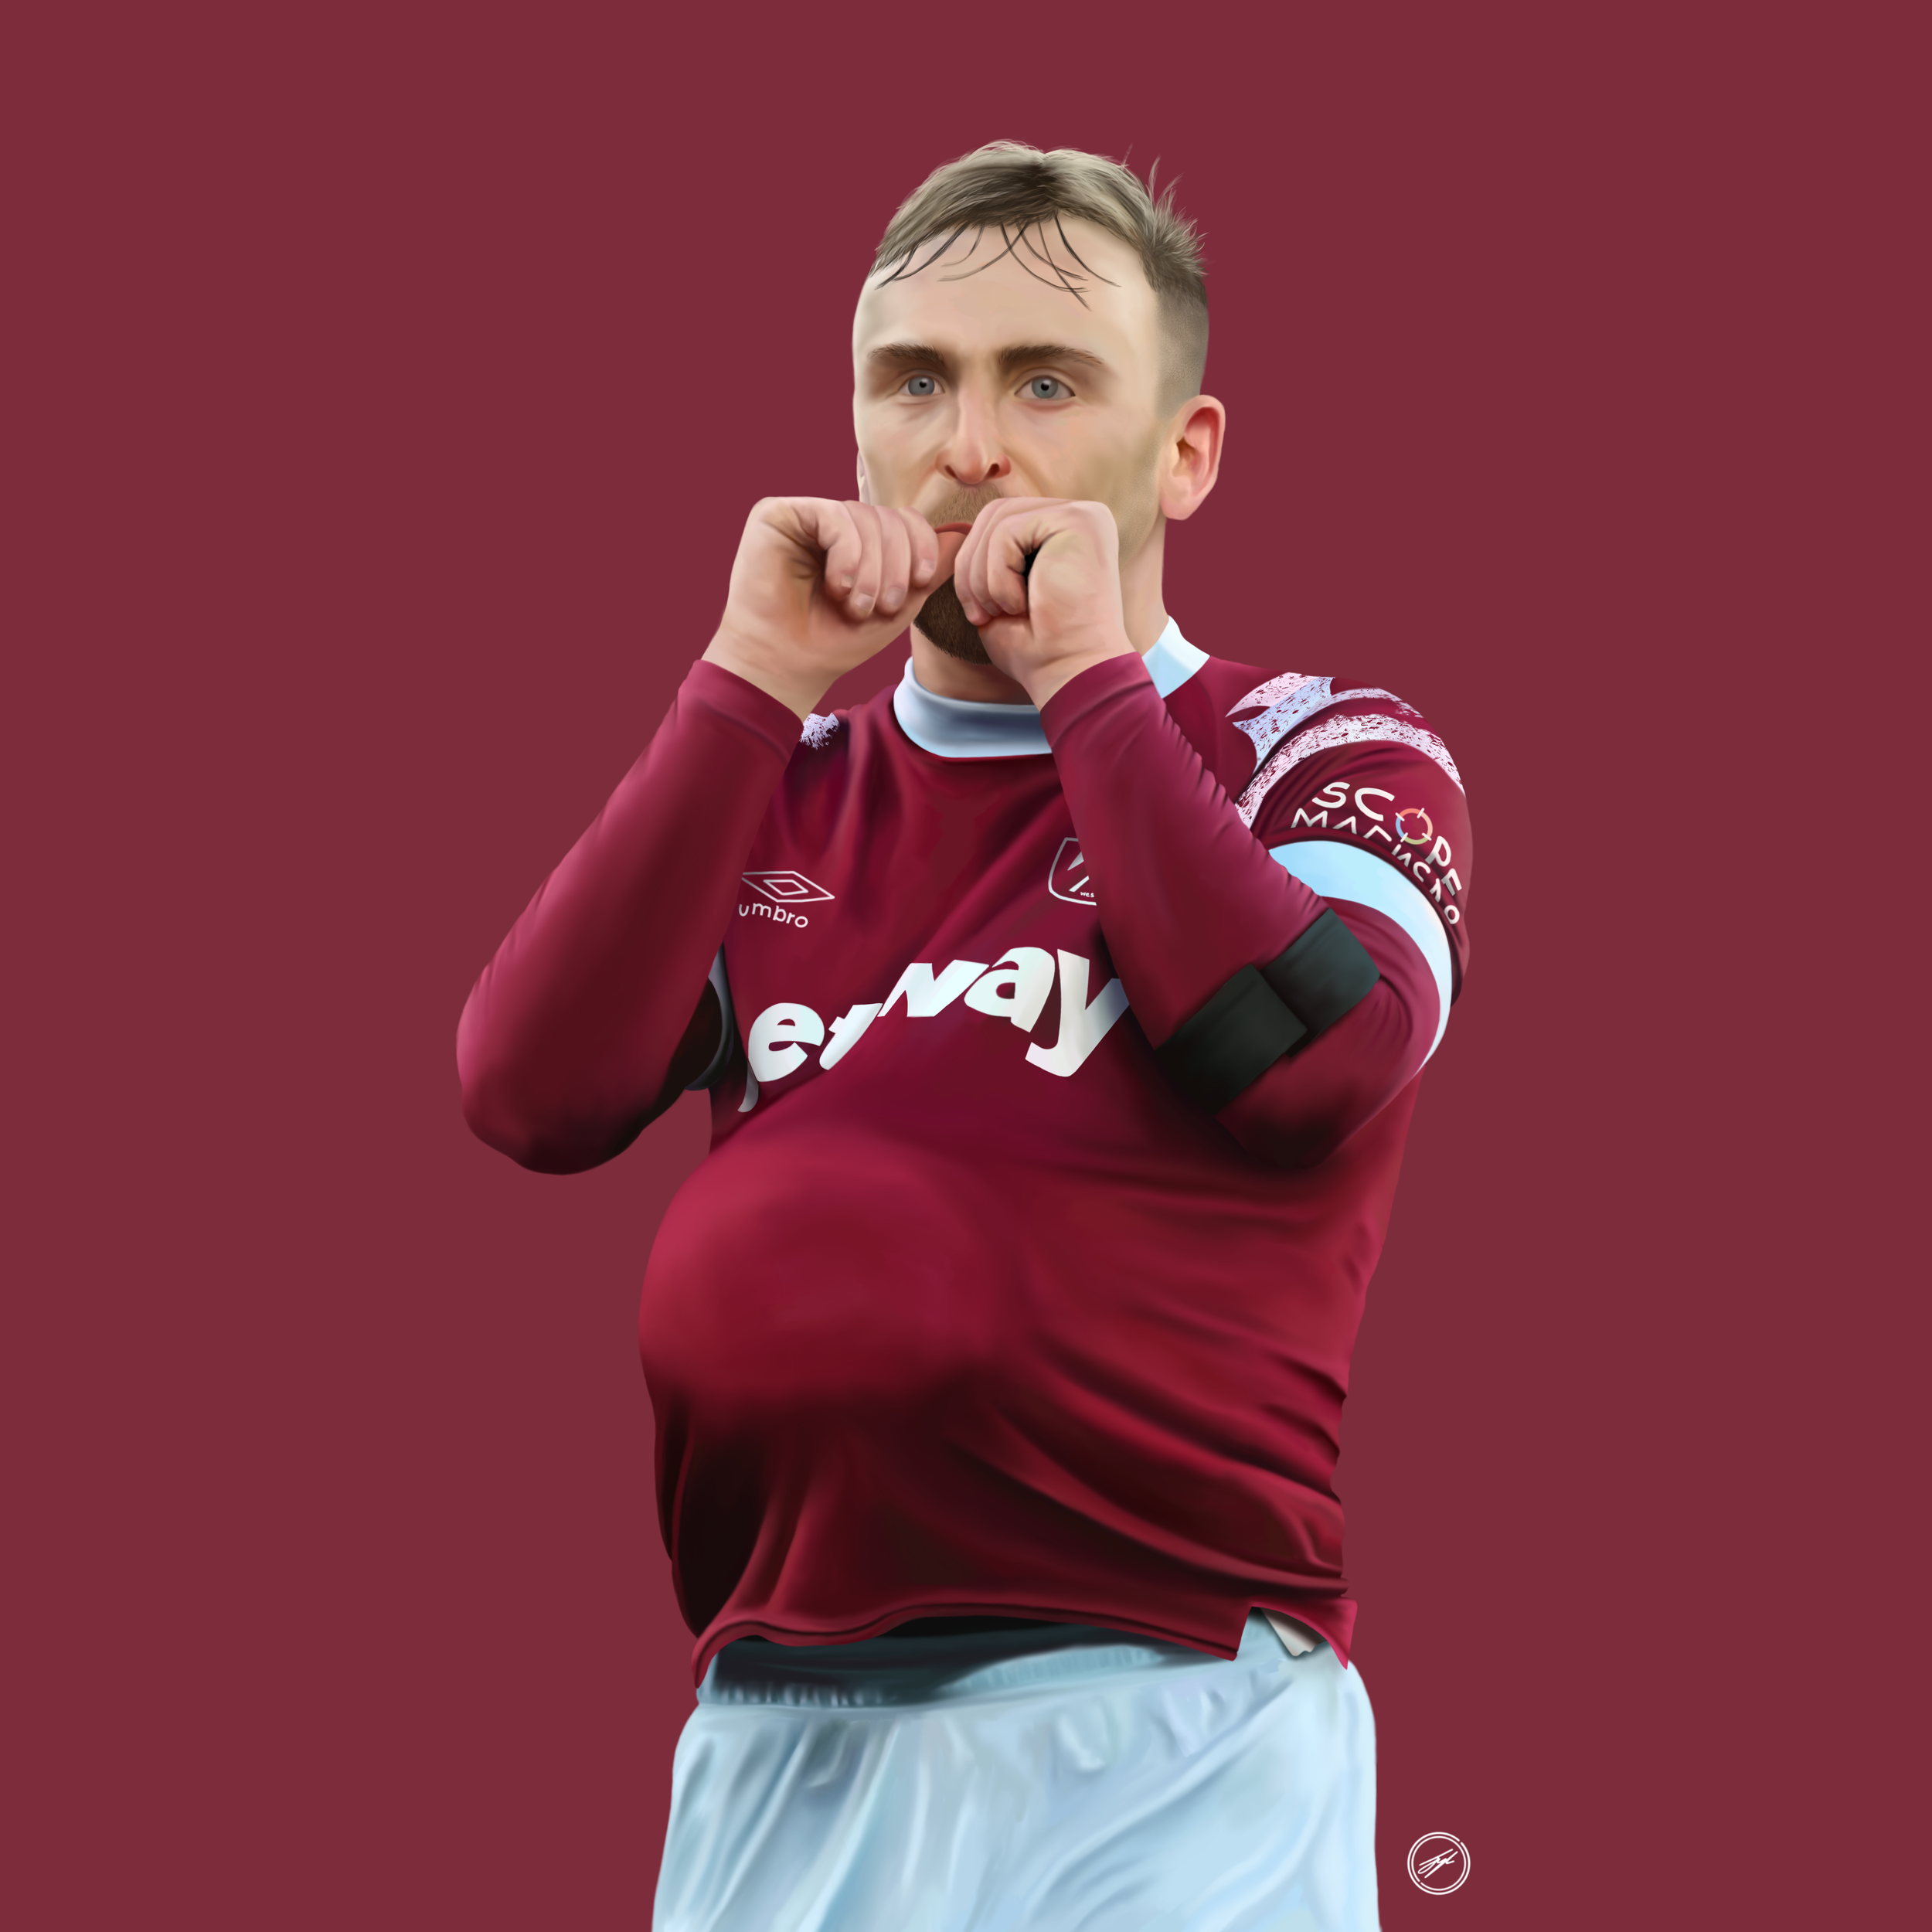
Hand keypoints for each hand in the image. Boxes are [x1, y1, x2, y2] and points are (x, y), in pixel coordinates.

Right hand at [703, 498, 964, 717]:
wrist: (786, 666)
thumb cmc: (835, 641)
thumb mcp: (897, 608)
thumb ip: (928, 572)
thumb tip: (963, 534)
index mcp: (860, 540)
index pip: (904, 519)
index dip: (922, 546)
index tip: (923, 582)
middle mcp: (832, 522)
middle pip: (887, 516)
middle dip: (896, 565)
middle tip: (882, 607)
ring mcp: (804, 515)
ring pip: (863, 516)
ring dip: (870, 569)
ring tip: (856, 607)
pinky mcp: (776, 514)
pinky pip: (832, 516)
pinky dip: (846, 556)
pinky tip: (838, 588)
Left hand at [951, 498, 1136, 707]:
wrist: (1069, 674)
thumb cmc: (1038, 647)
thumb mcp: (1000, 594)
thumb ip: (989, 556)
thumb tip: (956, 534)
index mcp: (1063, 531)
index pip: (999, 521)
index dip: (974, 564)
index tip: (980, 614)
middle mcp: (1079, 516)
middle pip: (994, 513)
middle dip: (971, 567)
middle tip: (981, 614)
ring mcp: (1083, 515)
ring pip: (997, 520)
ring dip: (982, 575)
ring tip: (1001, 611)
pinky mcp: (1079, 521)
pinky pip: (1008, 531)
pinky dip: (999, 576)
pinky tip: (1021, 605)